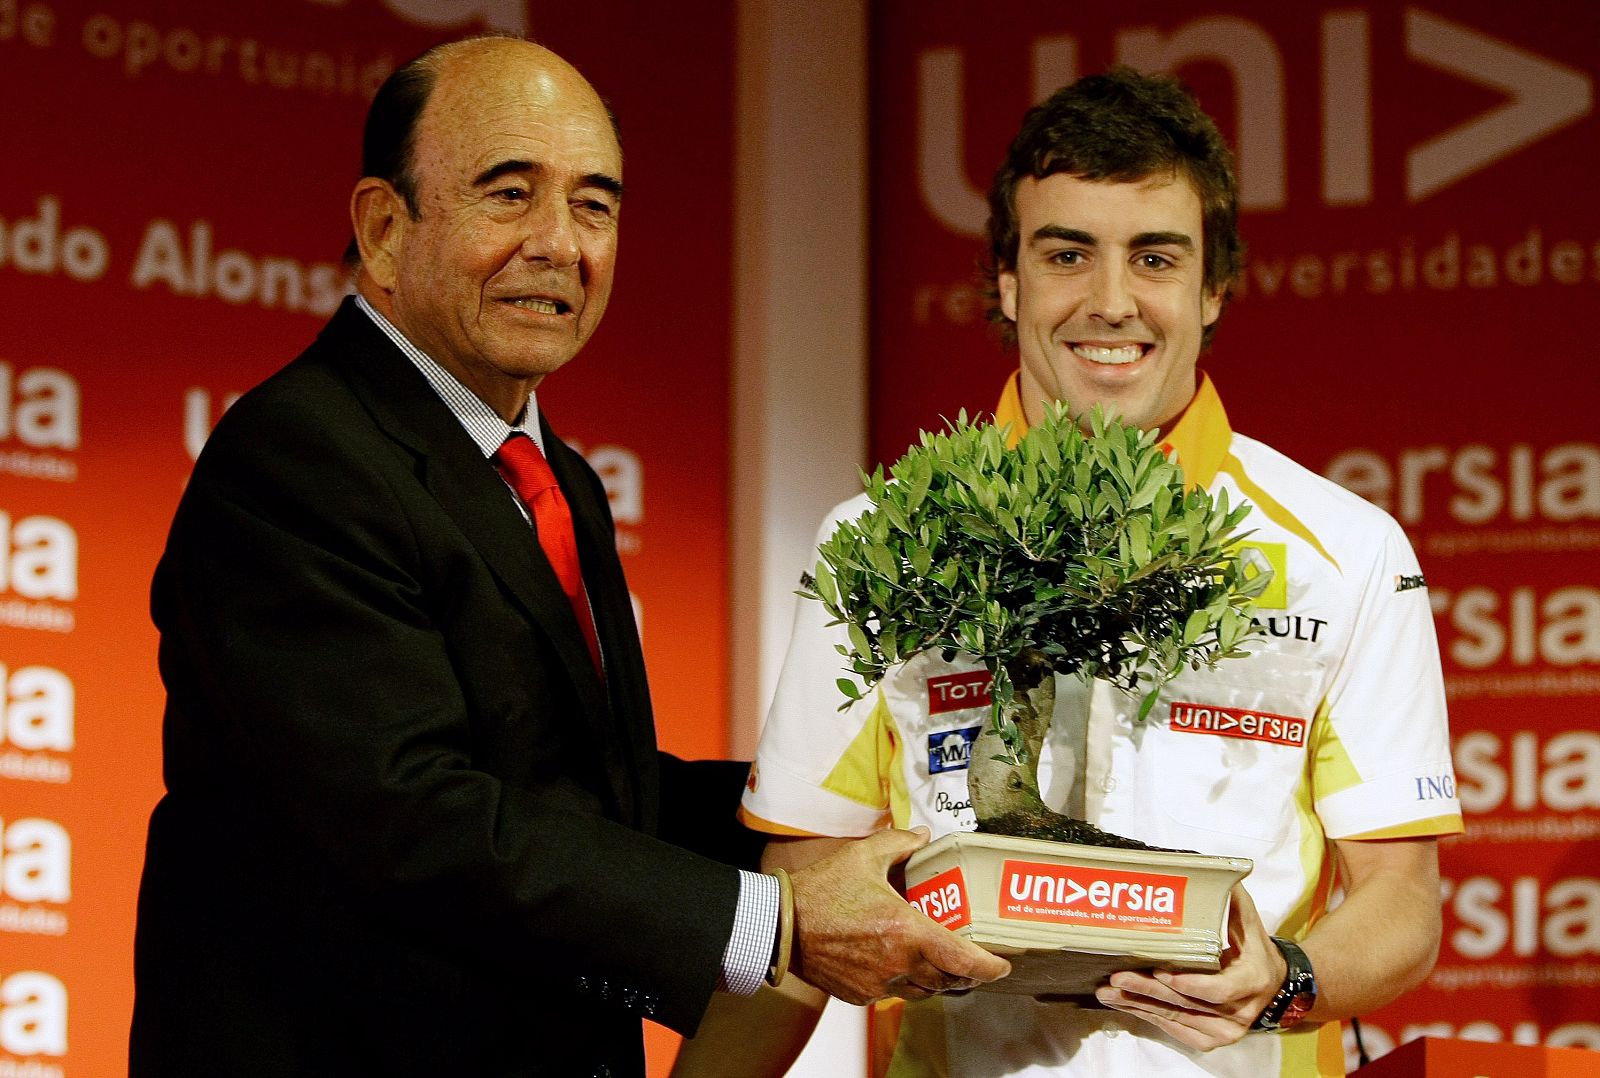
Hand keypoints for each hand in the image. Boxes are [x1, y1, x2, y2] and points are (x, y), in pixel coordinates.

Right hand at [787, 828, 1010, 1004]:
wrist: (781, 925)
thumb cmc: (821, 891)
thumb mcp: (863, 857)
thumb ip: (899, 843)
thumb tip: (922, 836)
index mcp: (906, 931)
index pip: (962, 960)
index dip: (989, 966)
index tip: (1002, 964)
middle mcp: (898, 963)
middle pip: (948, 981)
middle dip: (966, 974)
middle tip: (975, 960)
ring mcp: (878, 984)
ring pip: (923, 991)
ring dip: (937, 980)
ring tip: (941, 962)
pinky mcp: (860, 995)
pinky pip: (894, 993)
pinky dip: (905, 982)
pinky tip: (900, 962)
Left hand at [1093, 883, 1283, 1049]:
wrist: (1273, 986)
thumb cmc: (1254, 949)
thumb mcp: (1249, 922)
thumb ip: (1230, 899)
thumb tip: (1212, 870)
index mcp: (1251, 980)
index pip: (1218, 989)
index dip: (1188, 984)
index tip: (1160, 971)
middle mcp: (1239, 1011)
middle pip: (1186, 1004)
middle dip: (1147, 990)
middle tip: (1116, 978)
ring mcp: (1225, 1030)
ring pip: (1175, 1018)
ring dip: (1138, 1005)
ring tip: (1107, 991)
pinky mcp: (1210, 1040)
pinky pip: (1174, 1030)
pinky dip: (1147, 1016)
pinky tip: (1124, 1004)